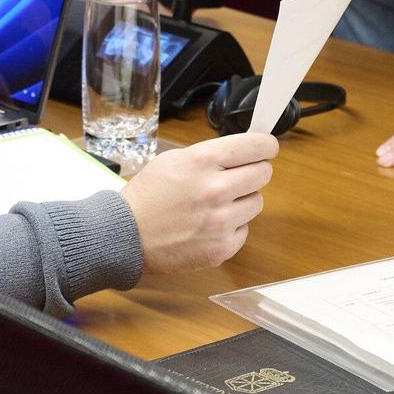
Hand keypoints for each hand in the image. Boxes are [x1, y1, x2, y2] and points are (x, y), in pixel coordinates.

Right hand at [121, 132, 277, 272]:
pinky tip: (210, 225)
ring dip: (242, 200)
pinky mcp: (222, 248)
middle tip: (239, 176)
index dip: (266, 145)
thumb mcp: (173, 159)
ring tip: (217, 204)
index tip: (267, 147)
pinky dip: (232, 227)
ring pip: (257, 202)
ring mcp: (221, 222)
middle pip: (263, 173)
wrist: (126, 236)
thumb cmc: (148, 196)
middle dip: (254, 171)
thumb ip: (210, 155)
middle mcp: (215, 190)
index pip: (255, 146)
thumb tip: (244, 151)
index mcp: (201, 161)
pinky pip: (244, 229)